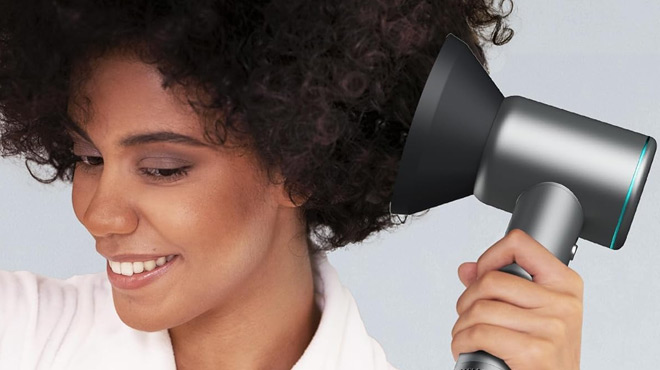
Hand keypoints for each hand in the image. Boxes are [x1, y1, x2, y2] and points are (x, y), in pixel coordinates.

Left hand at [450, 229, 582, 369]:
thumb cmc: (545, 357)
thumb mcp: (534, 316)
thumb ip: (501, 288)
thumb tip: (467, 269)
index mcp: (565, 284)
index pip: (520, 244)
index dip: (490, 257)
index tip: (483, 275)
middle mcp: (562, 303)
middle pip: (491, 280)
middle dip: (467, 300)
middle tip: (467, 315)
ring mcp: (551, 327)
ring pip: (481, 308)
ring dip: (462, 325)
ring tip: (466, 335)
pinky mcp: (535, 351)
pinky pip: (480, 333)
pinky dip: (462, 341)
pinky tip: (466, 347)